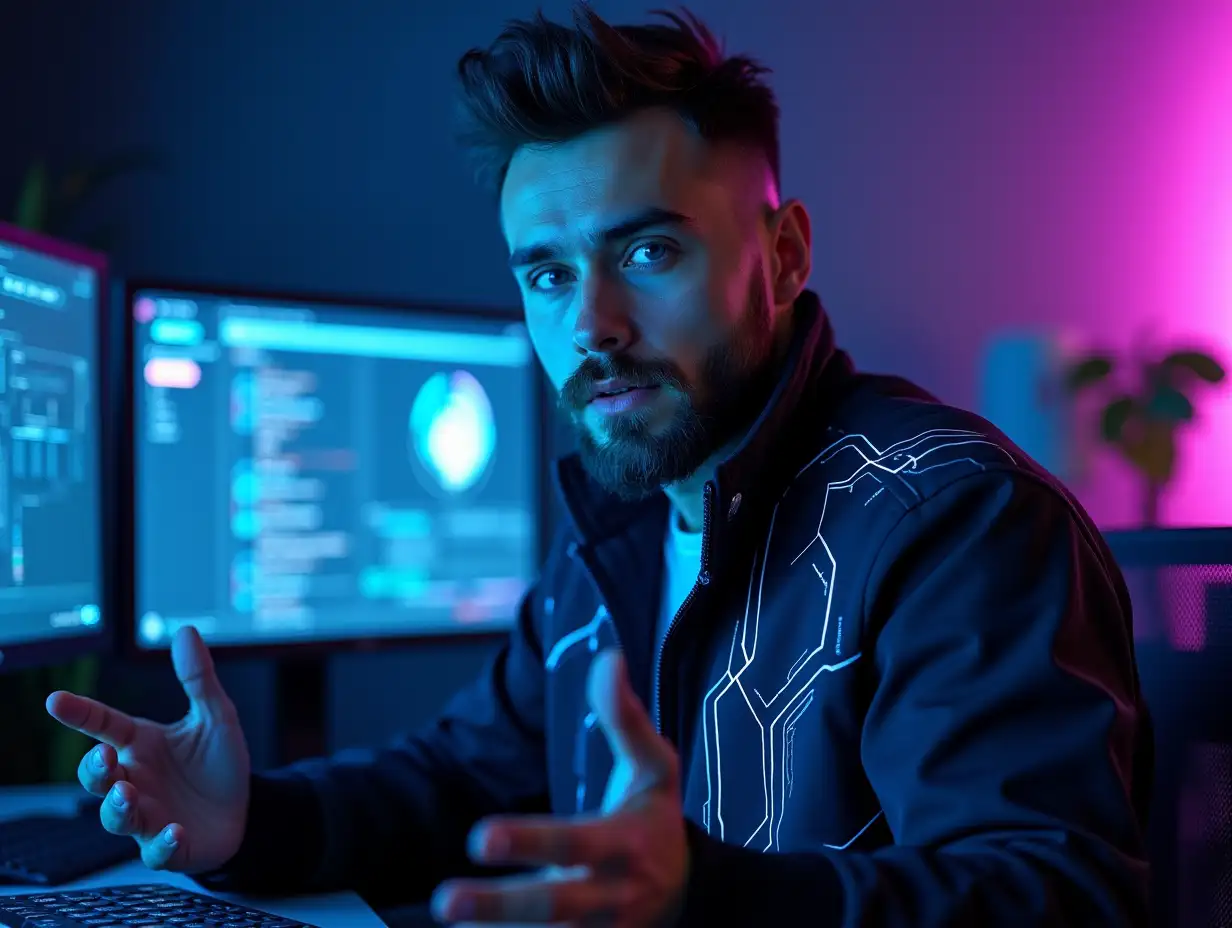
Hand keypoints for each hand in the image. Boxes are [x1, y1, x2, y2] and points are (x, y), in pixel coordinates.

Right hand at [44, 625, 250, 872]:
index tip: (55, 700)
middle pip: (97, 777)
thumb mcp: (216, 716)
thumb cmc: (218, 764)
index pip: (103, 725)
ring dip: (117, 807)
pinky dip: (163, 843)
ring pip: (116, 817)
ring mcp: (149, 816)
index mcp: (142, 745)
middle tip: (105, 757)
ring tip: (128, 794)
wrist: (245, 809)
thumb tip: (185, 632)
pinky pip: (157, 851)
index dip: (80, 714)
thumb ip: (198, 679)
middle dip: (93, 769)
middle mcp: (137, 780)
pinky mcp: (170, 847)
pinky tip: (174, 831)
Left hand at [431, 649, 688, 925]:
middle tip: (446, 901)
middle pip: (553, 905)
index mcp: (626, 844)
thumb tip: (609, 658)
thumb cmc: (656, 819)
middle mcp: (611, 895)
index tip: (479, 837)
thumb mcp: (653, 768)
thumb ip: (626, 719)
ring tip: (454, 925)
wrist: (689, 893)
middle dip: (499, 906)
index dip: (528, 840)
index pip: (573, 841)